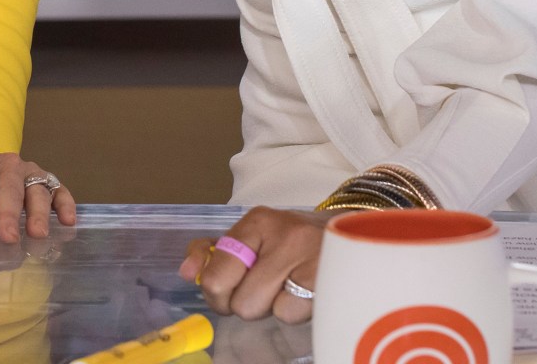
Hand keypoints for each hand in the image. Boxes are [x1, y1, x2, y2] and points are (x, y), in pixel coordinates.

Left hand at [0, 145, 76, 243]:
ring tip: (38, 236)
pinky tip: (68, 223)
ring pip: (37, 187)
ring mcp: (26, 172)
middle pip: (11, 184)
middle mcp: (4, 162)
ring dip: (40, 212)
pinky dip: (65, 203)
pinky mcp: (40, 184)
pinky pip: (57, 190)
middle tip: (9, 238)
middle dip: (10, 212)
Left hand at [180, 206, 322, 323]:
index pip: (217, 271)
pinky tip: (305, 292)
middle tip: (258, 292)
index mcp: (256, 222)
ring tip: (286, 287)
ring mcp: (309, 259)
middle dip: (243, 304)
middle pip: (240, 302)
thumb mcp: (251, 236)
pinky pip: (292, 315)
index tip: (225, 291)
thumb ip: (213, 252)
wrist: (349, 235)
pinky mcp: (328, 281)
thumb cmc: (290, 241)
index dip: (216, 292)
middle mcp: (283, 236)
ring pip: (265, 311)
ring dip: (271, 308)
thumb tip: (187, 272)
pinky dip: (295, 311)